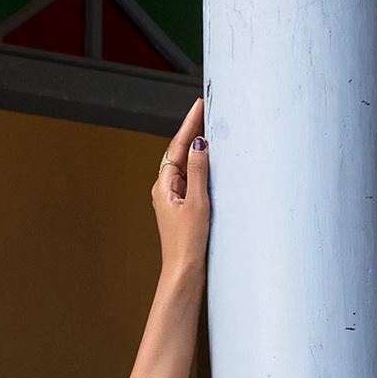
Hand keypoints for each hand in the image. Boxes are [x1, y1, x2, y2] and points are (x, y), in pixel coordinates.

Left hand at [153, 97, 208, 285]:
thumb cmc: (188, 243)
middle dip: (194, 130)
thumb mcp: (197, 202)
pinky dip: (202, 165)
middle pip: (181, 152)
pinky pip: (192, 178)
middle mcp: (166, 189)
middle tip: (207, 109)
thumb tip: (200, 144)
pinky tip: (211, 161)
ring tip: (210, 126)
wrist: (184, 273)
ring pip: (187, 164)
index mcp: (164, 185)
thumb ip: (199, 172)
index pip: (179, 146)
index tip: (199, 104)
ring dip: (198, 146)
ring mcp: (174, 198)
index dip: (190, 124)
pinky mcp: (183, 208)